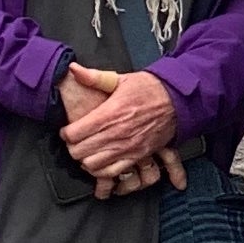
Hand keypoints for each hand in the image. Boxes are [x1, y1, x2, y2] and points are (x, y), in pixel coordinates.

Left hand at [59, 61, 190, 198]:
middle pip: (79, 151)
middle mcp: (116, 133)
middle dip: (72, 147)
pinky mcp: (137, 156)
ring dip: (85, 159)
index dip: (66, 133)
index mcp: (109, 113)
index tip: (68, 130)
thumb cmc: (150, 89)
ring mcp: (127, 147)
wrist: (177, 100)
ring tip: (87, 150)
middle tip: (75, 141)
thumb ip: (94, 77)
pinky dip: (102, 170)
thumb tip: (74, 70)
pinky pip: (111, 172)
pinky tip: (101, 161)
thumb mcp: (121, 79)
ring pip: (92, 164)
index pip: (73, 133)